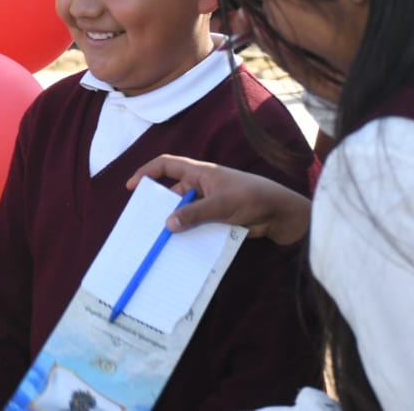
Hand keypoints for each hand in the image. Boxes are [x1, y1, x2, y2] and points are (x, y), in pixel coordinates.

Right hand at [127, 155, 311, 245]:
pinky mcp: (216, 220)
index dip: (147, 172)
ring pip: (184, 212)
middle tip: (143, 222)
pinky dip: (188, 234)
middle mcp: (201, 186)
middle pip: (172, 192)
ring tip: (158, 239)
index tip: (132, 187)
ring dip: (174, 223)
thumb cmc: (252, 197)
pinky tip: (180, 247)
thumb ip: (194, 214)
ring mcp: (209, 204)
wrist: (281, 213)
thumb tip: (167, 224)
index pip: (167, 165)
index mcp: (199, 173)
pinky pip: (196, 226)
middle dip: (158, 205)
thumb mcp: (221, 205)